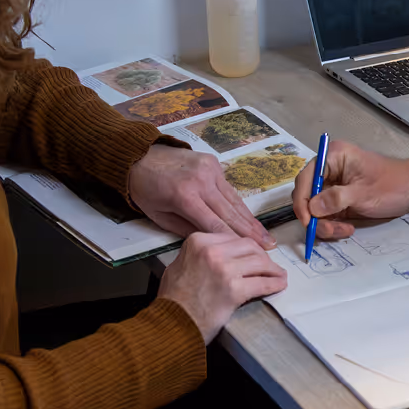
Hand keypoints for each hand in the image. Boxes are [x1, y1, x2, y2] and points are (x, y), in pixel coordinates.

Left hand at [129, 144, 274, 248]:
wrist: (140, 156)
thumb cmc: (145, 190)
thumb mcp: (159, 216)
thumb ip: (186, 230)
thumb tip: (212, 243)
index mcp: (184, 196)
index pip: (215, 223)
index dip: (234, 240)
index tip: (251, 252)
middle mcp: (202, 181)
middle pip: (230, 212)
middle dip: (250, 232)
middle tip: (268, 246)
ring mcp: (210, 170)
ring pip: (234, 200)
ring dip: (250, 219)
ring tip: (265, 235)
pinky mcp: (214, 163)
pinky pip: (229, 189)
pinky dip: (240, 205)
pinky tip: (251, 219)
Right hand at [158, 232, 287, 343]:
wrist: (172, 323)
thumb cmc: (173, 299)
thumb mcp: (179, 264)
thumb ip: (199, 254)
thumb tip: (221, 252)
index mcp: (198, 242)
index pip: (233, 238)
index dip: (247, 248)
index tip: (254, 254)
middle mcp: (212, 252)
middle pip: (250, 247)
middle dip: (262, 256)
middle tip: (268, 265)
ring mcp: (225, 270)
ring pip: (260, 263)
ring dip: (273, 270)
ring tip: (278, 275)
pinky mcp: (235, 290)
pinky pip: (262, 283)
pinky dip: (274, 284)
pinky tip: (278, 285)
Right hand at [291, 137, 408, 239]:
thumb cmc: (394, 185)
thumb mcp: (364, 194)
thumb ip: (336, 200)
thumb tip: (312, 208)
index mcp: (334, 157)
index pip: (306, 178)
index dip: (302, 201)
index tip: (308, 221)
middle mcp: (330, 169)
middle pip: (308, 195)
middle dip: (315, 216)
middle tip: (330, 230)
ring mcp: (334, 185)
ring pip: (316, 209)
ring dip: (325, 224)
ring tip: (344, 231)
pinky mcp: (340, 199)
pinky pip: (327, 214)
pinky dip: (332, 224)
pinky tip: (347, 229)